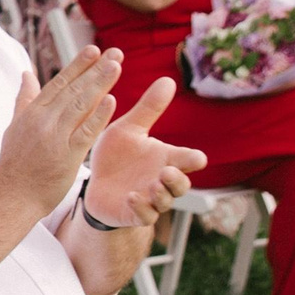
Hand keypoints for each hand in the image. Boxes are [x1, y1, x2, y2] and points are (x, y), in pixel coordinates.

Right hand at [0, 46, 123, 216]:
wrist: (12, 197)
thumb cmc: (15, 164)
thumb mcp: (15, 127)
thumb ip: (25, 99)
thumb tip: (27, 73)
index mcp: (33, 113)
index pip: (58, 83)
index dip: (77, 66)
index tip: (93, 50)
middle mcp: (44, 121)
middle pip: (73, 90)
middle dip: (95, 69)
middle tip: (115, 52)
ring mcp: (55, 137)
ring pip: (81, 105)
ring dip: (100, 84)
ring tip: (117, 66)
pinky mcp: (66, 156)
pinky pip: (85, 132)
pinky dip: (98, 116)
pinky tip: (111, 101)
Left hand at [84, 78, 206, 227]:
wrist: (96, 183)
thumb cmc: (118, 155)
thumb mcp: (129, 129)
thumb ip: (148, 109)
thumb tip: (168, 79)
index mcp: (165, 158)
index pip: (187, 159)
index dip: (193, 159)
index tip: (197, 158)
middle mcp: (162, 180)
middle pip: (181, 184)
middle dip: (177, 179)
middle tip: (168, 171)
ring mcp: (150, 199)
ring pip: (165, 201)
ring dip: (161, 194)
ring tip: (153, 184)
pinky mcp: (135, 213)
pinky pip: (145, 215)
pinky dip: (141, 207)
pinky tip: (132, 196)